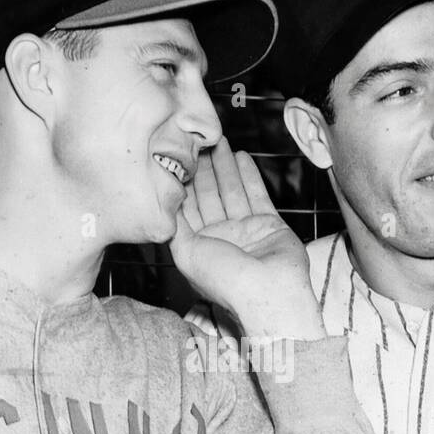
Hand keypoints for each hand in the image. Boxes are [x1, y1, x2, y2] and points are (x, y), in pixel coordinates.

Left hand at [171, 137, 324, 339]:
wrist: (269, 292)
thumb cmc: (224, 280)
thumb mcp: (186, 253)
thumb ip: (175, 226)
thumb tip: (165, 203)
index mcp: (198, 248)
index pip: (187, 209)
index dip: (182, 184)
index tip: (177, 158)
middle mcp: (220, 238)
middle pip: (209, 196)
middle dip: (203, 169)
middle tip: (198, 141)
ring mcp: (245, 231)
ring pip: (231, 192)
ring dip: (224, 167)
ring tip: (218, 141)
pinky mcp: (268, 224)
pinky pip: (256, 195)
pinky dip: (248, 176)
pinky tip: (241, 156)